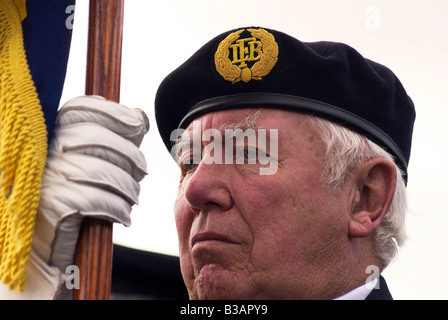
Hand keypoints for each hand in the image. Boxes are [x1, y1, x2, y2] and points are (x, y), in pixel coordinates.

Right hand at [32, 96, 147, 292]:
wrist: (41, 249)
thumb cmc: (69, 202)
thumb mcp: (85, 164)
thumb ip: (109, 137)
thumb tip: (140, 117)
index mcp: (48, 135)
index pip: (81, 110)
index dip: (115, 114)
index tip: (138, 125)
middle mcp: (43, 152)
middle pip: (100, 139)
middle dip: (131, 156)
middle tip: (141, 172)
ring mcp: (47, 178)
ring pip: (104, 170)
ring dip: (128, 187)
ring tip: (132, 198)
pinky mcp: (53, 206)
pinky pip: (98, 200)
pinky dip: (118, 208)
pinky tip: (122, 216)